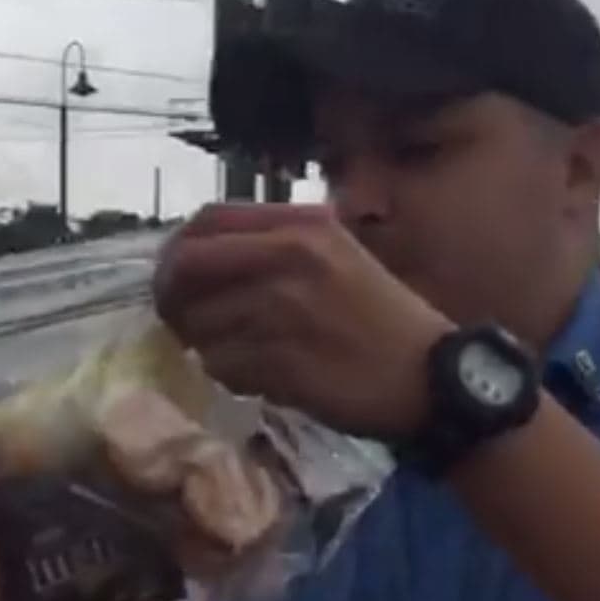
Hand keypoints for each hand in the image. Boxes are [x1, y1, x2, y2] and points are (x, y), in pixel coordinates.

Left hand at [155, 203, 449, 438]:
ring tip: (238, 356)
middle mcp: (288, 260)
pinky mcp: (280, 362)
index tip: (175, 279)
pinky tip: (257, 378)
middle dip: (171, 299)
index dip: (177, 251)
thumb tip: (198, 262)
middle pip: (186, 269)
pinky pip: (220, 367)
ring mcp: (282, 312)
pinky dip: (228, 376)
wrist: (428, 379)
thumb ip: (272, 251)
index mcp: (302, 228)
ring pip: (198, 326)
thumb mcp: (336, 259)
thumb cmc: (382, 321)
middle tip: (180, 323)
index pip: (206, 221)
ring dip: (205, 347)